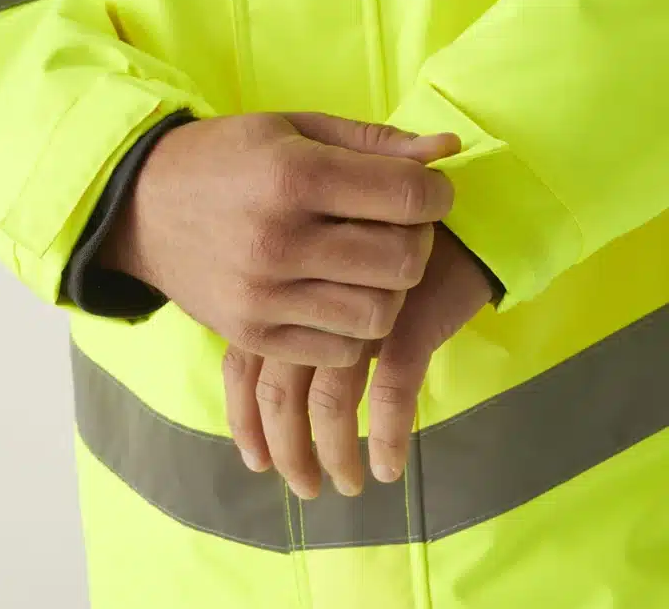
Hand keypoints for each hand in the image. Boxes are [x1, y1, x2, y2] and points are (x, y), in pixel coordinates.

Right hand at [100, 112, 458, 366]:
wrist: (141, 207)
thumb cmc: (227, 158)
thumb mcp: (294, 129)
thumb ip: (373, 142)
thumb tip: (448, 151)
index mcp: (294, 176)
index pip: (408, 198)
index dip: (436, 194)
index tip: (428, 192)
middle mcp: (280, 241)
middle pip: (403, 263)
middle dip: (417, 242)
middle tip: (398, 228)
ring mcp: (263, 297)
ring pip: (378, 314)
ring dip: (387, 289)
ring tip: (366, 263)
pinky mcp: (252, 336)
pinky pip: (340, 350)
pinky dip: (353, 326)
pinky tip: (336, 293)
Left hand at [223, 226, 493, 496]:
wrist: (452, 207)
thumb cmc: (385, 240)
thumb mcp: (328, 272)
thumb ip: (294, 314)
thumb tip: (269, 386)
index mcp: (284, 292)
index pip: (242, 365)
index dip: (245, 419)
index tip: (254, 458)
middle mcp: (312, 303)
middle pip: (279, 393)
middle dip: (287, 450)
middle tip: (303, 487)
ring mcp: (359, 312)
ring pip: (332, 404)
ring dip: (335, 453)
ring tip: (349, 485)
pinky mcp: (408, 320)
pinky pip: (393, 392)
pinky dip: (389, 436)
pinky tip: (390, 467)